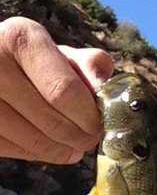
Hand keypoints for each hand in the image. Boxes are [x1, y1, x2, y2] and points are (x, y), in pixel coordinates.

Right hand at [0, 17, 113, 163]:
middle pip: (52, 121)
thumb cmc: (34, 61)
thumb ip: (89, 66)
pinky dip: (39, 154)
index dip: (89, 116)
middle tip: (90, 139)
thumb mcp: (62, 54)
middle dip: (81, 137)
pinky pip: (14, 151)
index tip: (99, 124)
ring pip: (33, 141)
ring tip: (74, 146)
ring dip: (62, 150)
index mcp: (21, 40)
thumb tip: (104, 88)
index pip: (65, 92)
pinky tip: (51, 148)